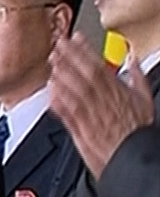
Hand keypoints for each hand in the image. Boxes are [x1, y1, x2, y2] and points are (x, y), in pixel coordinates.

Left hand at [49, 34, 154, 179]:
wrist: (132, 157)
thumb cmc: (137, 131)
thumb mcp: (144, 99)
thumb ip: (137, 76)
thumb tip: (134, 58)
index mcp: (119, 93)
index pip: (100, 66)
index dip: (86, 50)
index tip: (76, 39)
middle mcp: (104, 102)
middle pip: (85, 76)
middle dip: (70, 58)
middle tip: (58, 45)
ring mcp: (92, 117)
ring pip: (76, 92)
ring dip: (63, 75)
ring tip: (53, 63)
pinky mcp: (82, 132)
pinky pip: (69, 114)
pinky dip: (60, 102)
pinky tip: (51, 91)